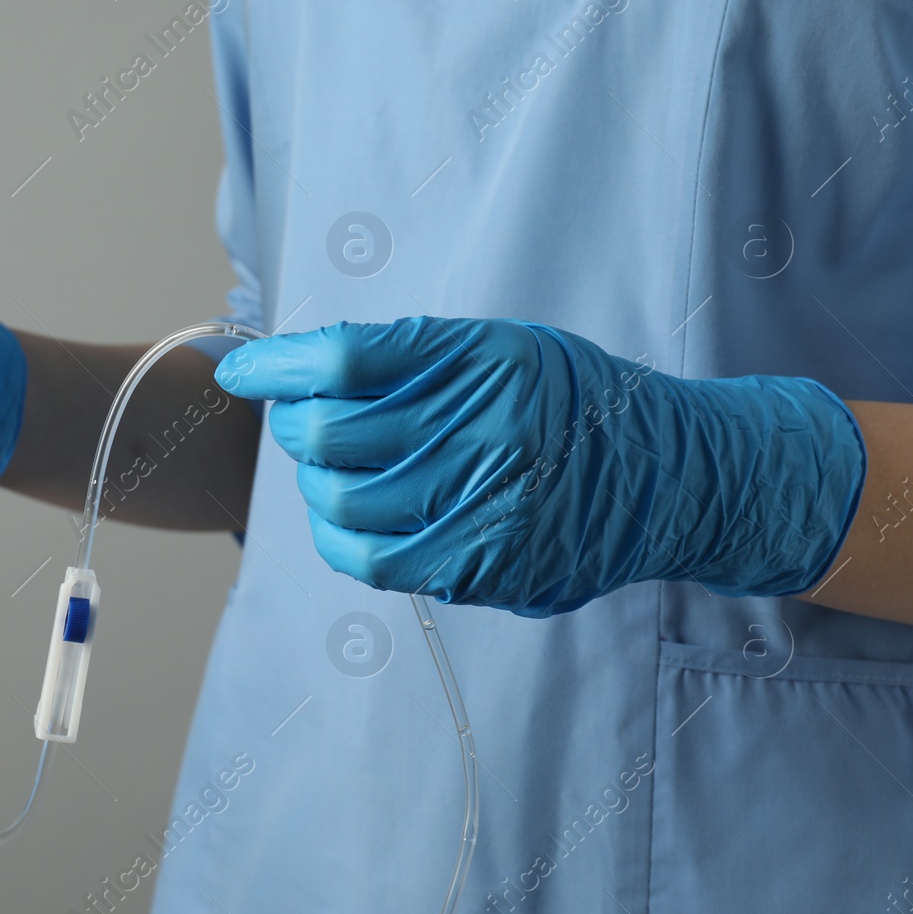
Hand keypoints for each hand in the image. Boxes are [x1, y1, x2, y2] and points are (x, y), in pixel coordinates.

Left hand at [217, 317, 865, 615]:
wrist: (671, 476)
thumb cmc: (574, 404)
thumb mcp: (504, 349)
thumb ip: (414, 357)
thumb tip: (304, 372)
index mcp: (482, 359)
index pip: (346, 357)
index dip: (276, 365)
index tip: (241, 370)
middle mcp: (482, 428)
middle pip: (330, 432)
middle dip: (294, 425)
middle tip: (302, 420)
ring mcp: (484, 503)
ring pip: (340, 500)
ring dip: (316, 484)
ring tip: (334, 470)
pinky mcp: (483, 564)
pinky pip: (374, 559)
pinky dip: (342, 536)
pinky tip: (352, 517)